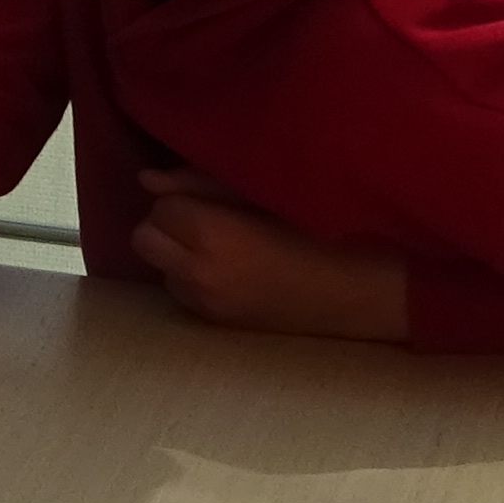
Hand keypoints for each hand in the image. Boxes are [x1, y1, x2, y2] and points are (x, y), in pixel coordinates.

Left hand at [128, 169, 410, 343]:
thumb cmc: (321, 230)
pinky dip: (193, 277)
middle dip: (167, 225)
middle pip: (144, 238)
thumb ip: (201, 183)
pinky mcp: (217, 323)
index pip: (159, 207)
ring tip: (223, 244)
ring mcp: (205, 303)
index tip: (213, 197)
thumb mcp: (262, 192)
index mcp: (211, 234)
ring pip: (160, 267)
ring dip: (177, 252)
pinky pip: (181, 291)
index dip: (183, 197)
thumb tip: (147, 179)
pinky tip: (231, 268)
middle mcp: (197, 274)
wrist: (359, 290)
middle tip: (208, 218)